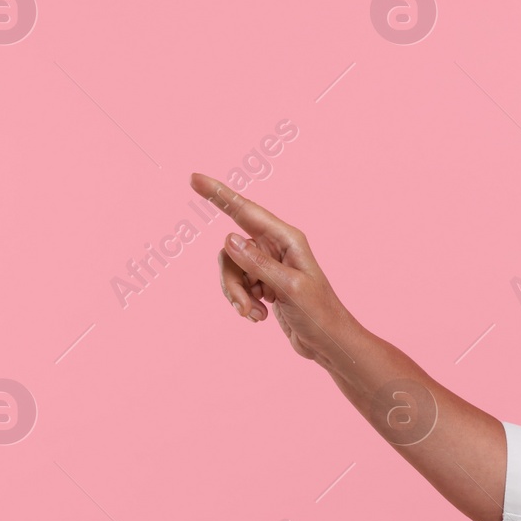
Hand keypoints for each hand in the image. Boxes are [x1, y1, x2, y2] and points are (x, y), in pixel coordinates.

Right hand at [189, 172, 353, 369]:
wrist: (327, 342)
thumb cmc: (318, 314)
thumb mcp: (289, 288)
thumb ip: (258, 264)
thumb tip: (228, 238)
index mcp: (287, 239)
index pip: (245, 211)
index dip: (219, 194)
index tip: (194, 178)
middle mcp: (276, 246)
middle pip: (231, 250)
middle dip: (231, 280)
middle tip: (244, 305)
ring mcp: (268, 264)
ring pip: (231, 270)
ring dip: (237, 295)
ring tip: (255, 314)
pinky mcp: (264, 282)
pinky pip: (237, 284)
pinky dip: (243, 301)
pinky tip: (260, 316)